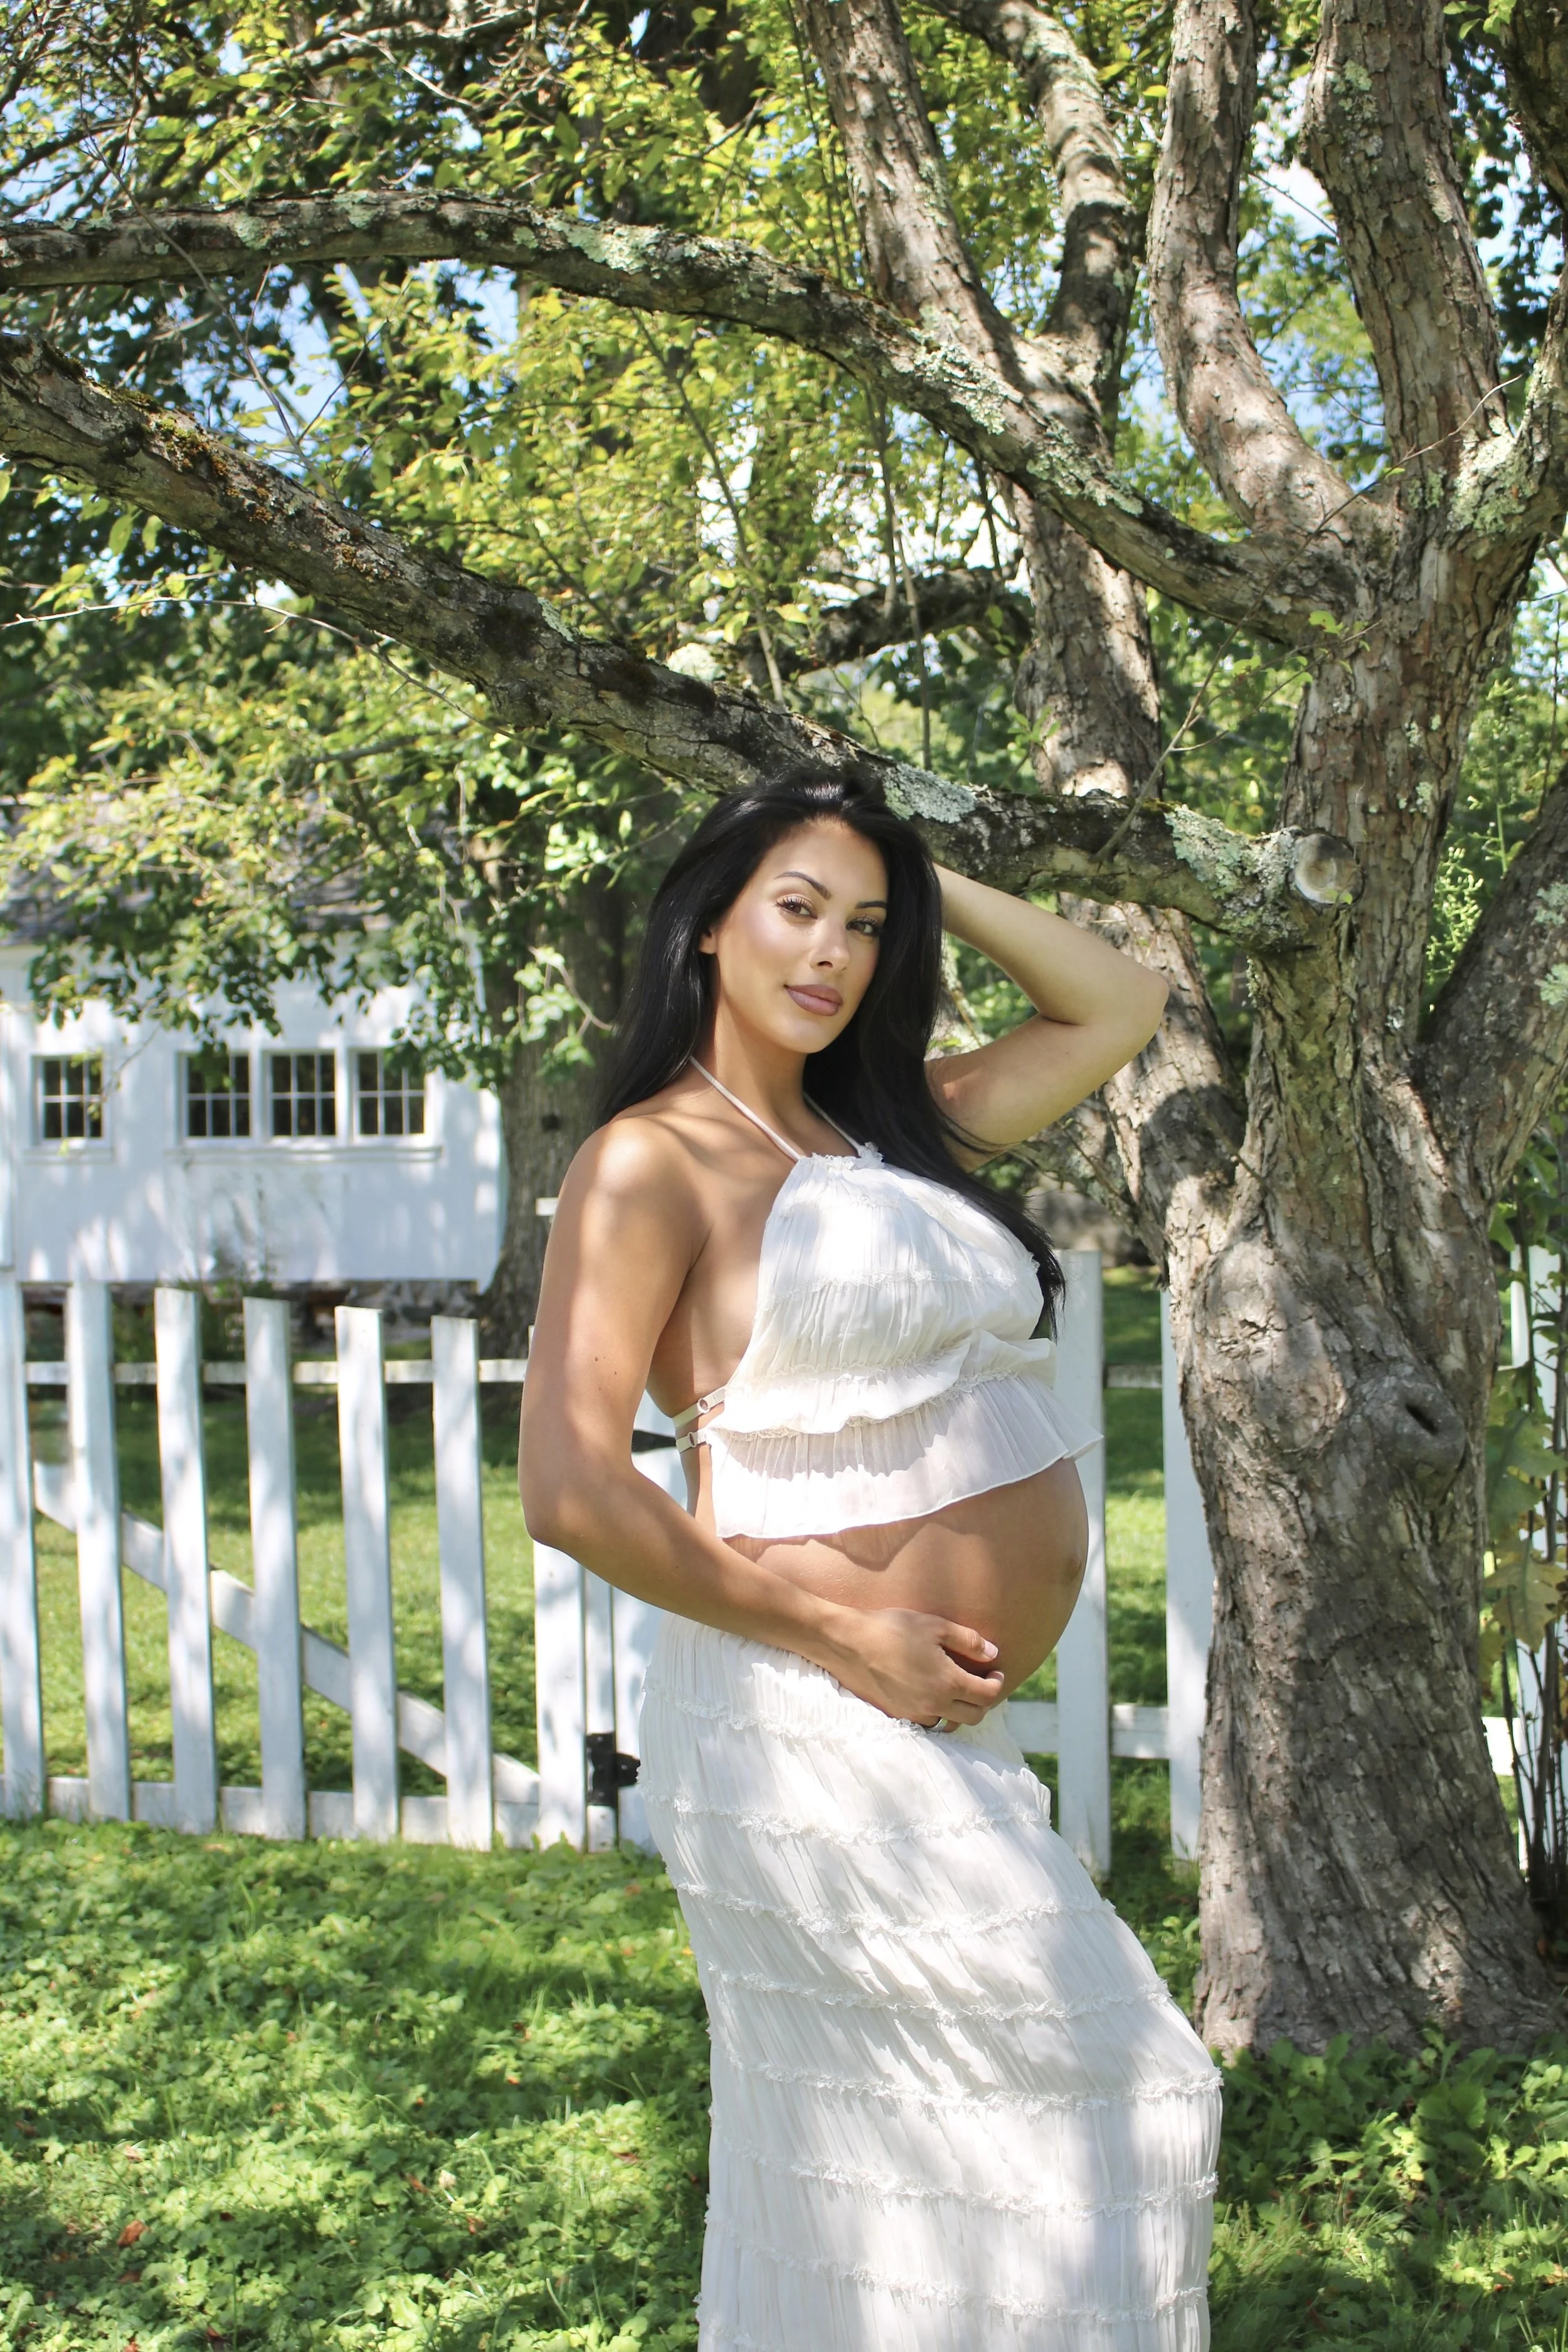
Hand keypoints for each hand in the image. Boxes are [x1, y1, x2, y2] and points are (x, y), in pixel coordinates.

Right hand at [827, 1608, 1005, 1727]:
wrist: (848, 1643)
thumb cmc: (892, 1629)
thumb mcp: (935, 1626)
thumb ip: (968, 1641)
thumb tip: (992, 1653)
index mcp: (948, 1683)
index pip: (986, 1695)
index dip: (997, 1684)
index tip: (996, 1671)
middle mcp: (934, 1705)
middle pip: (973, 1716)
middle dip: (983, 1701)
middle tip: (981, 1681)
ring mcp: (914, 1713)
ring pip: (949, 1722)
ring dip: (959, 1710)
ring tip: (956, 1688)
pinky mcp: (897, 1714)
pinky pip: (926, 1720)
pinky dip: (936, 1711)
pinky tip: (930, 1692)